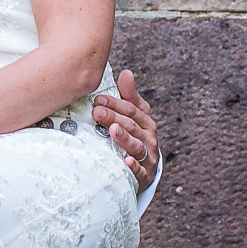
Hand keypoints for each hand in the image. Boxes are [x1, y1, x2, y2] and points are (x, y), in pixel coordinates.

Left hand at [92, 68, 159, 189]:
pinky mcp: (144, 174)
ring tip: (113, 131)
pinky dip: (134, 166)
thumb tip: (126, 72)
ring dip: (125, 138)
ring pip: (136, 146)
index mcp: (146, 122)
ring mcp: (147, 157)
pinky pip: (140, 171)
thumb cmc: (136, 137)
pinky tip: (126, 161)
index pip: (131, 110)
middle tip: (97, 112)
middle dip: (114, 118)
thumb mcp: (135, 116)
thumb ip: (129, 96)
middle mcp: (149, 138)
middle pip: (131, 126)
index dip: (115, 103)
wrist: (145, 168)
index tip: (98, 99)